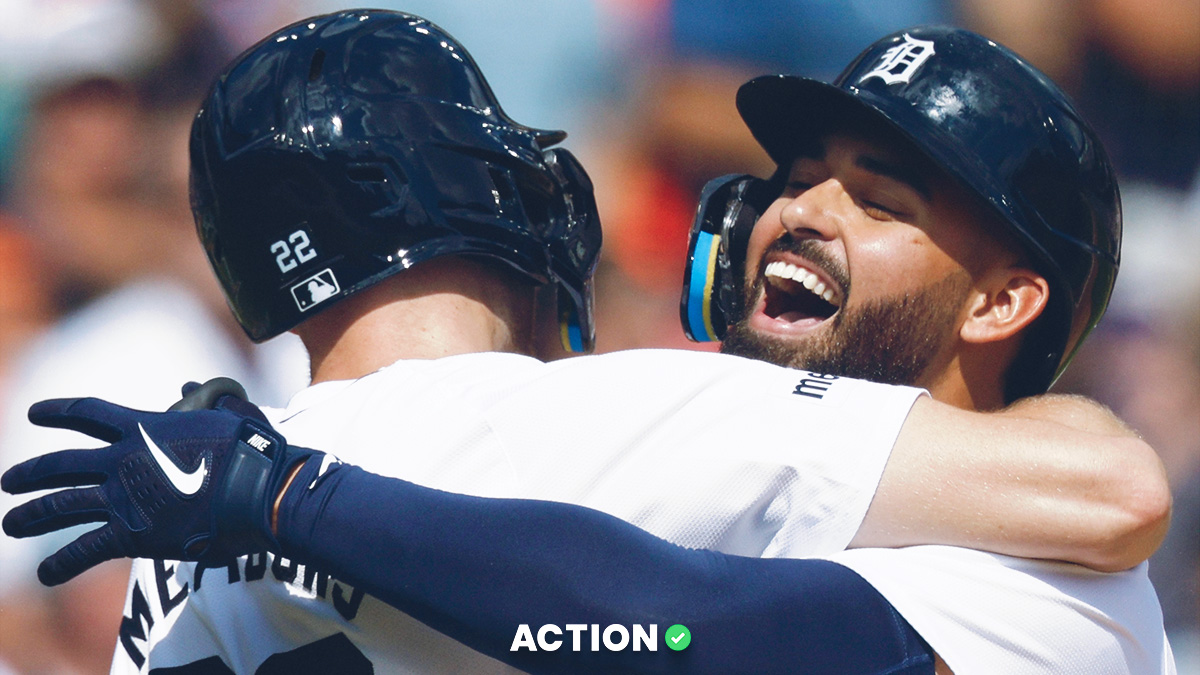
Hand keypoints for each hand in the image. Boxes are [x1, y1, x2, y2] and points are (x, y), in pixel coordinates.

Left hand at [1, 383, 317, 585]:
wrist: (258, 491)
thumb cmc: (251, 451)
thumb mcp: (229, 414)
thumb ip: (205, 400)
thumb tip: (190, 385)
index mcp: (145, 427)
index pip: (89, 413)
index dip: (58, 412)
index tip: (34, 413)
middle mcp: (123, 460)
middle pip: (62, 465)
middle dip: (31, 473)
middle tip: (9, 480)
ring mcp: (124, 498)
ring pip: (61, 506)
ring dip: (32, 516)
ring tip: (11, 523)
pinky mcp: (132, 534)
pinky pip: (85, 550)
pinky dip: (62, 563)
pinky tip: (46, 573)